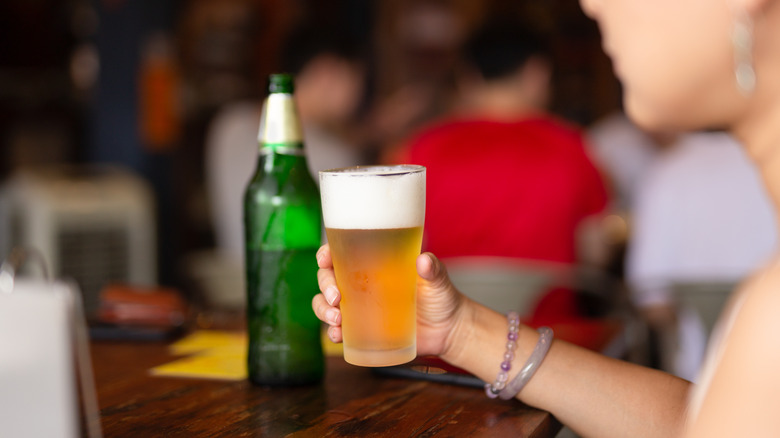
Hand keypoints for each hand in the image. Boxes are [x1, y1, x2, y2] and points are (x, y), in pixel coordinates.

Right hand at [312, 244, 464, 356]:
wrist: (448, 330)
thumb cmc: (441, 297)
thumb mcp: (438, 280)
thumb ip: (433, 269)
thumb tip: (423, 261)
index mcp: (374, 264)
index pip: (342, 253)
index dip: (326, 254)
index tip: (325, 259)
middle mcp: (361, 283)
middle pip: (328, 278)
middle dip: (324, 285)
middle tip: (336, 298)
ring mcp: (360, 307)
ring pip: (326, 303)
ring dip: (323, 309)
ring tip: (336, 320)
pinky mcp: (363, 329)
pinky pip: (338, 329)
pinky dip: (333, 332)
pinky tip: (337, 335)